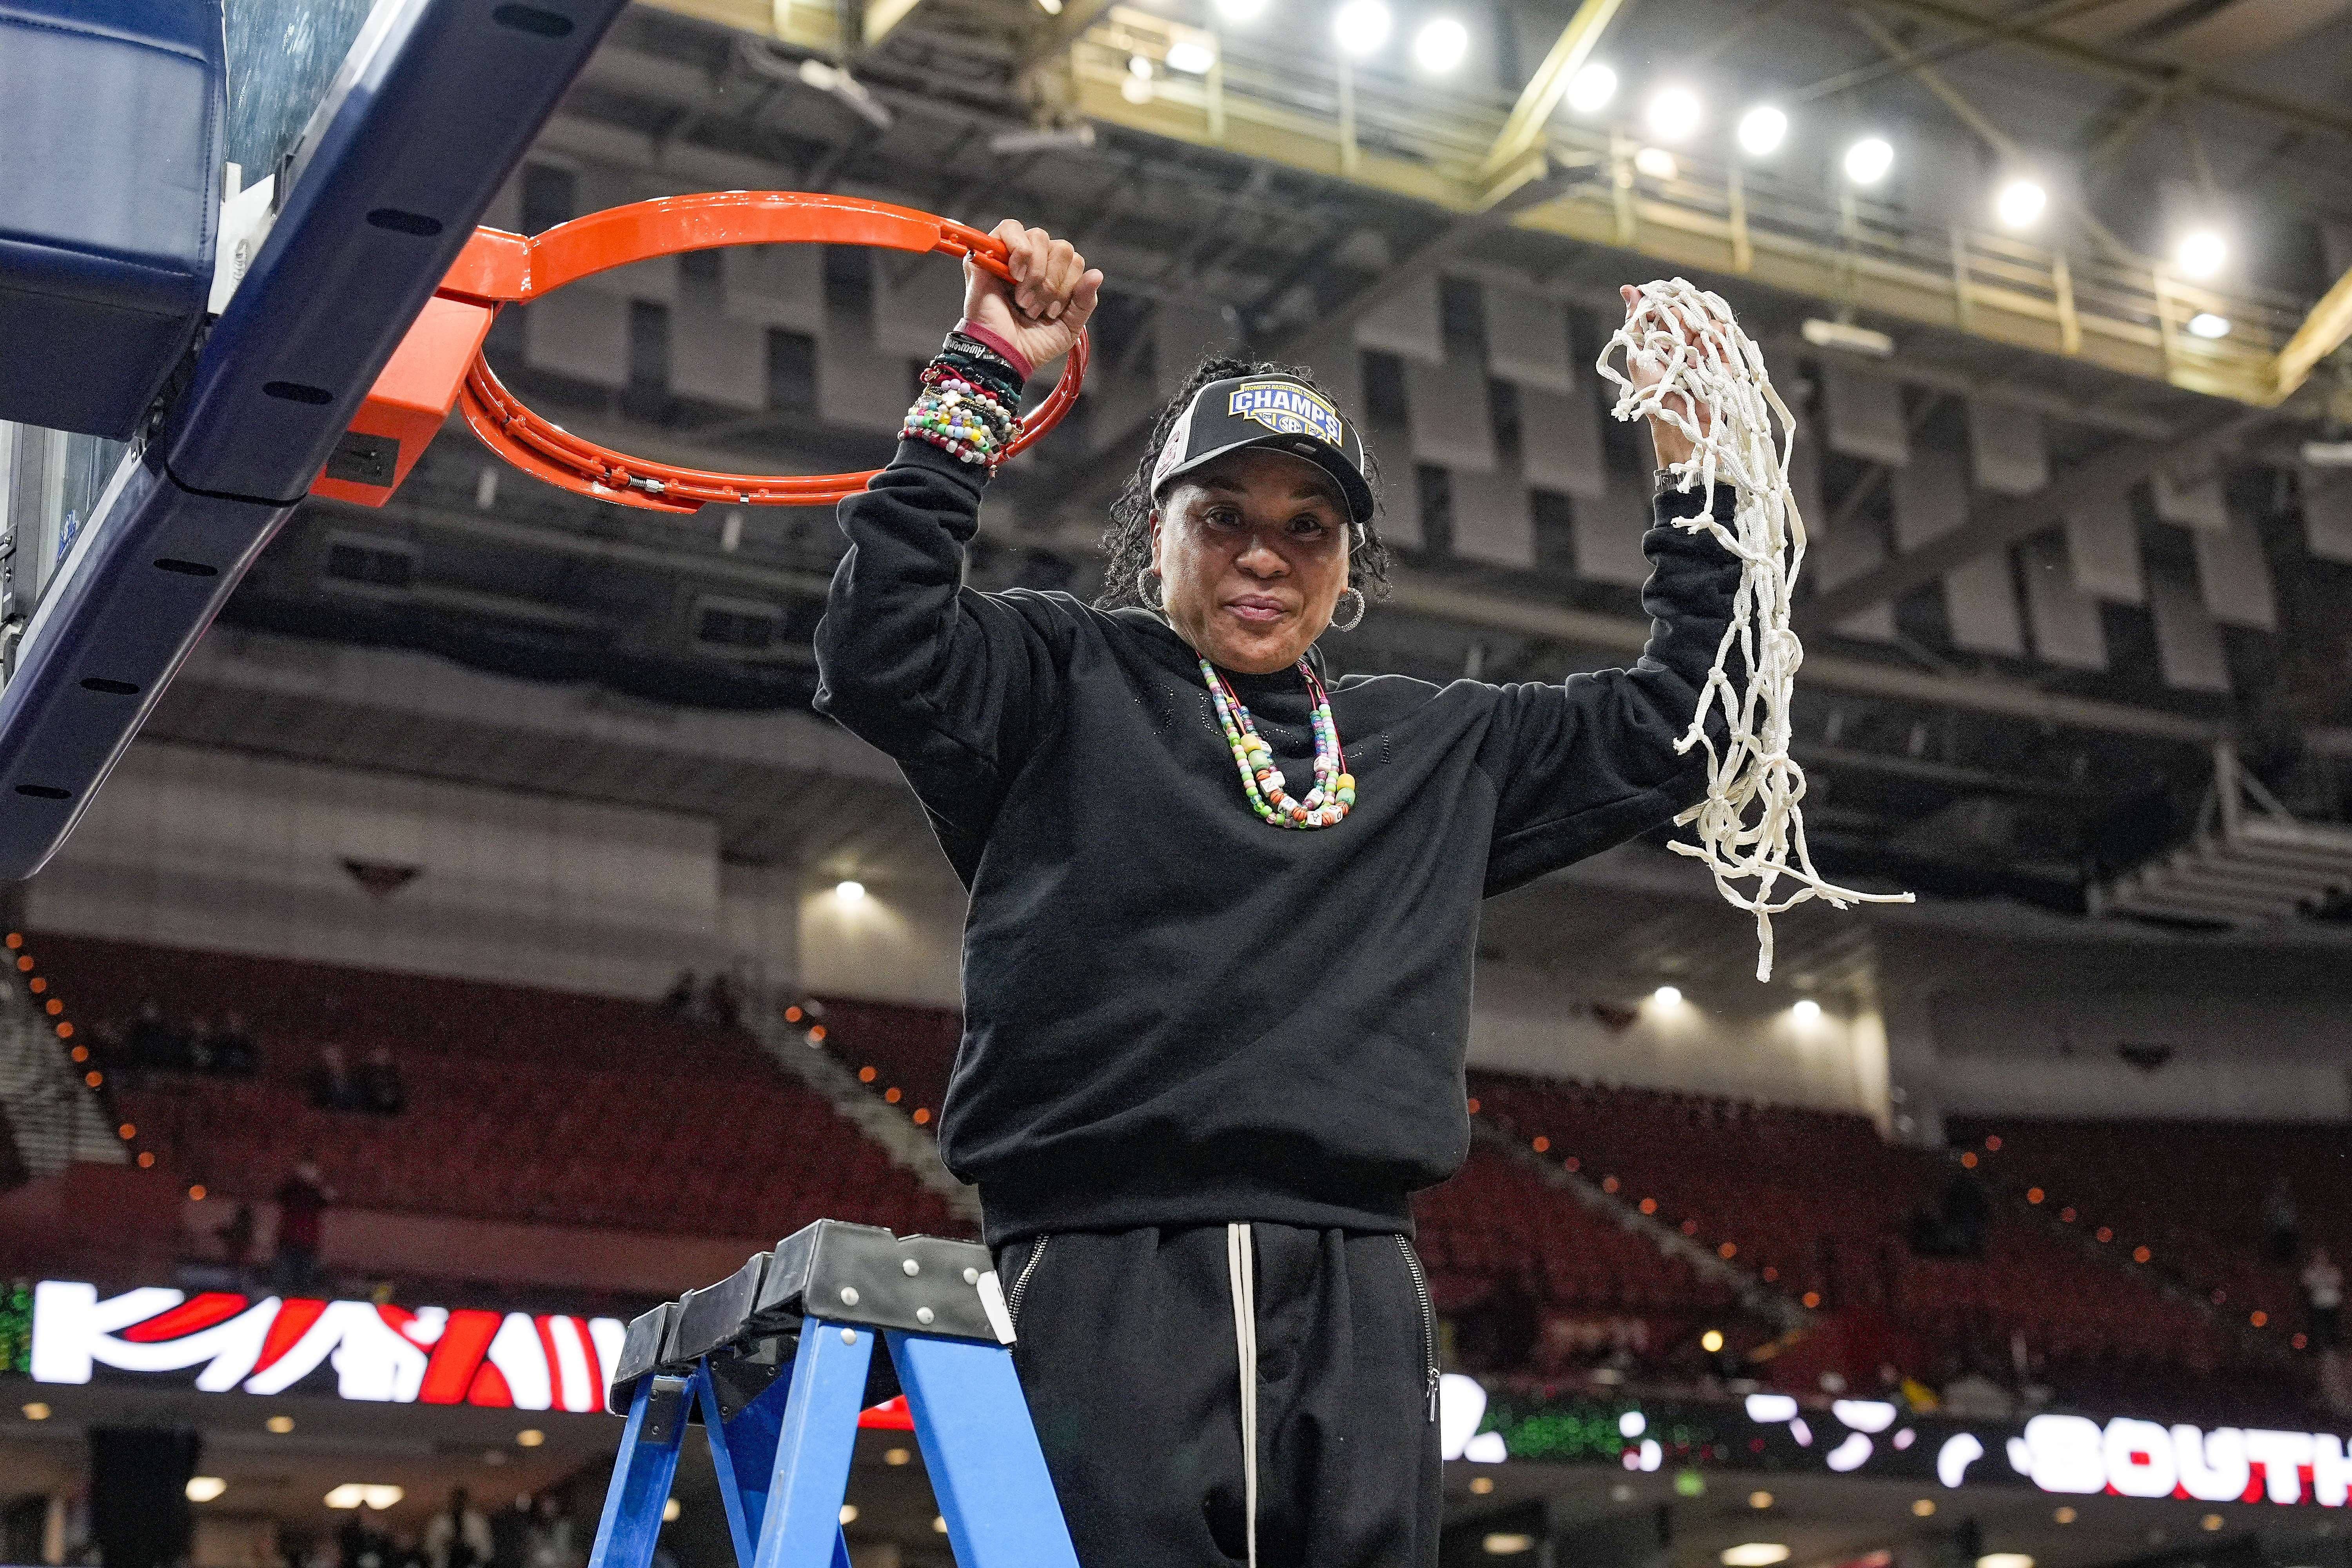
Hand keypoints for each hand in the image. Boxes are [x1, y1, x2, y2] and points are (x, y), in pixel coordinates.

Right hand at [963, 220, 1103, 372]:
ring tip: (1023, 298)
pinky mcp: (988, 253)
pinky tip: (1015, 276)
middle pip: (1062, 247)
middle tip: (1035, 308)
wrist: (1002, 355)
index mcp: (1052, 276)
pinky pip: (1010, 228)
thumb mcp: (1068, 326)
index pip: (1074, 260)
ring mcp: (1011, 256)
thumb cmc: (1032, 345)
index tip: (1051, 312)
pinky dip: (1020, 252)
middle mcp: (1033, 263)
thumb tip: (1097, 274)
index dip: (1068, 285)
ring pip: (1040, 237)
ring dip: (1036, 272)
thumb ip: (1084, 301)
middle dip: (1052, 282)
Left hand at [1619, 283, 1722, 469]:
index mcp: (1668, 342)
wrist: (1674, 424)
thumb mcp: (1639, 355)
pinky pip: (1727, 346)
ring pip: (1711, 328)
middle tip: (1679, 317)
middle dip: (1687, 314)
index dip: (1671, 304)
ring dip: (1705, 324)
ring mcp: (1707, 356)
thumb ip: (1637, 321)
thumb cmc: (1653, 393)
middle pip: (1693, 317)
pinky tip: (1716, 331)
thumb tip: (1628, 288)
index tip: (1666, 303)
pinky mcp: (1724, 368)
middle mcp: (1688, 346)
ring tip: (1696, 327)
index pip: (1673, 311)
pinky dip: (1721, 337)